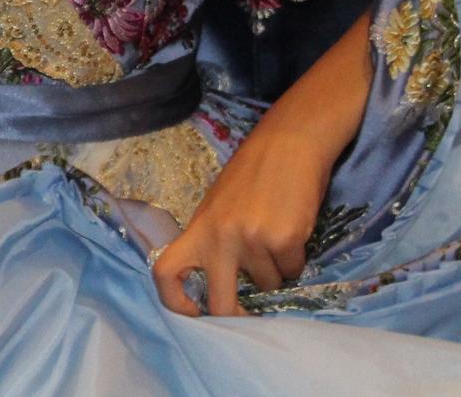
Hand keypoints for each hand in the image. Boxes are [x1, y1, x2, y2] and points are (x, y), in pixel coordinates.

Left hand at [150, 123, 334, 318]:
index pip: (165, 271)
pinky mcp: (285, 239)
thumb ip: (213, 240)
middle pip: (219, 304)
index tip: (192, 313)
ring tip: (276, 234)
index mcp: (199, 228)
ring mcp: (252, 240)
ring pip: (267, 284)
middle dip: (235, 317)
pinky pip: (292, 270)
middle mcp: (220, 237)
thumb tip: (219, 284)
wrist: (289, 143)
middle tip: (247, 316)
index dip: (173, 302)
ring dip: (275, 271)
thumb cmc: (253, 174)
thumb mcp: (219, 205)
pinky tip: (293, 229)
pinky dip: (295, 259)